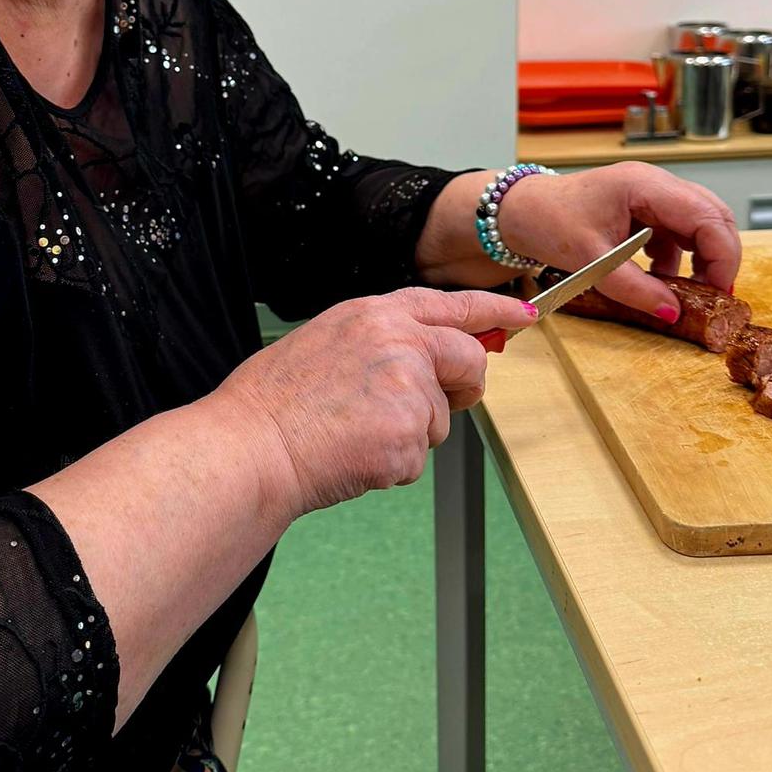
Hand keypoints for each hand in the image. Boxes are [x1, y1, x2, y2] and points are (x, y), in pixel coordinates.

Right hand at [217, 287, 536, 519]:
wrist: (251, 446)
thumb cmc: (275, 402)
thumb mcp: (327, 340)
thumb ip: (381, 341)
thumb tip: (419, 358)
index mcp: (376, 313)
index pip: (451, 305)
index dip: (491, 312)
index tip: (520, 316)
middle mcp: (399, 341)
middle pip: (468, 362)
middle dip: (461, 390)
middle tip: (429, 410)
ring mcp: (407, 387)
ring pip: (439, 419)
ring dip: (408, 437)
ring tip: (353, 434)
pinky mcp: (408, 435)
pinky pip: (417, 457)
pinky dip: (390, 466)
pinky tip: (352, 456)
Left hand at [497, 162, 739, 320]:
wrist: (521, 211)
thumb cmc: (548, 220)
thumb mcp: (591, 261)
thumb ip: (634, 288)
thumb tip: (672, 312)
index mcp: (645, 185)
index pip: (708, 216)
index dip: (723, 256)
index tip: (719, 293)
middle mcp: (655, 184)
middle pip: (713, 217)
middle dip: (719, 258)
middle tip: (713, 297)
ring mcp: (652, 195)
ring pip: (699, 225)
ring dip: (700, 260)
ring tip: (687, 293)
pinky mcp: (646, 210)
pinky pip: (677, 234)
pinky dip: (678, 259)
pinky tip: (661, 280)